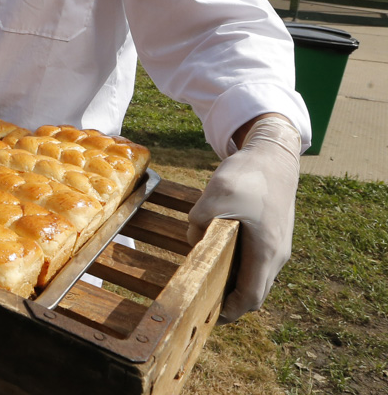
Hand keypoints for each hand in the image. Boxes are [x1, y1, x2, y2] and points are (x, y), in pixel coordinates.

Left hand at [187, 115, 300, 322]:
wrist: (274, 155)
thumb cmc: (249, 175)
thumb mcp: (216, 195)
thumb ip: (200, 222)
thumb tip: (193, 241)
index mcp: (266, 251)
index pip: (250, 297)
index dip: (230, 311)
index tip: (208, 316)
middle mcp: (277, 254)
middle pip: (254, 291)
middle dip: (229, 300)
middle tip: (201, 301)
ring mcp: (277, 245)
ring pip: (255, 276)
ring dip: (233, 282)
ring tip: (205, 279)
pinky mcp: (273, 234)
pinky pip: (256, 261)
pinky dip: (238, 266)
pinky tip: (216, 255)